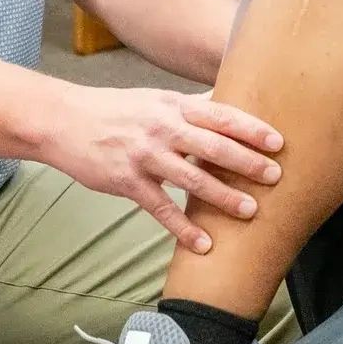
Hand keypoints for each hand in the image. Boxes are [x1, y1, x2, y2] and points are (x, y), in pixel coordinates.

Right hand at [45, 87, 282, 252]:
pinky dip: (183, 229)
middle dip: (246, 162)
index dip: (251, 129)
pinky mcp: (127, 182)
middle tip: (275, 177)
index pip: (220, 115)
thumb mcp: (155, 99)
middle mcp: (162, 129)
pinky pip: (160, 209)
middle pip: (212, 146)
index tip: (278, 142)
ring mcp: (144, 157)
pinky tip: (203, 244)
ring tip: (250, 212)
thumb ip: (191, 106)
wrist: (63, 121)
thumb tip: (230, 101)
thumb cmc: (115, 110)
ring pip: (191, 179)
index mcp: (173, 106)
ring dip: (223, 197)